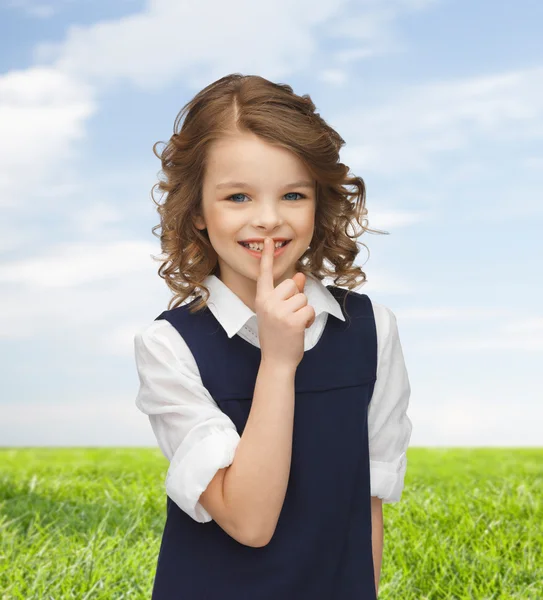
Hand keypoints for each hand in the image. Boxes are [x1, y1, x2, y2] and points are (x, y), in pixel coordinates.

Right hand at [255, 237, 315, 367]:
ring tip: (293, 324)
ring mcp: (279, 312)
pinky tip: (300, 329)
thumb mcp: (278, 312)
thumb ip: (289, 294)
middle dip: (297, 298)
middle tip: (288, 316)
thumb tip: (301, 276)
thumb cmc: (277, 335)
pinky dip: (309, 319)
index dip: (268, 257)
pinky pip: (309, 309)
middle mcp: (268, 303)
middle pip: (293, 285)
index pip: (265, 274)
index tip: (270, 240)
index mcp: (262, 299)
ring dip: (304, 311)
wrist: (276, 360)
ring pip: (303, 298)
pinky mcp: (293, 321)